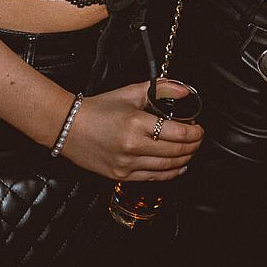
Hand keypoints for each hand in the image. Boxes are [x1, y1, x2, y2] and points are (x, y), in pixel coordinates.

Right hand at [56, 80, 202, 181]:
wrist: (68, 126)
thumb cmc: (97, 109)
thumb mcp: (130, 92)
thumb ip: (161, 89)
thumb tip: (184, 89)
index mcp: (135, 123)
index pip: (177, 133)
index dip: (194, 132)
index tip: (199, 128)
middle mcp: (132, 146)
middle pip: (175, 151)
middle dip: (193, 145)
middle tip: (198, 138)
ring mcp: (126, 164)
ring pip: (167, 167)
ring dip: (185, 159)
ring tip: (190, 150)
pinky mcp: (121, 176)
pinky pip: (153, 178)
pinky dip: (170, 173)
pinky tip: (178, 166)